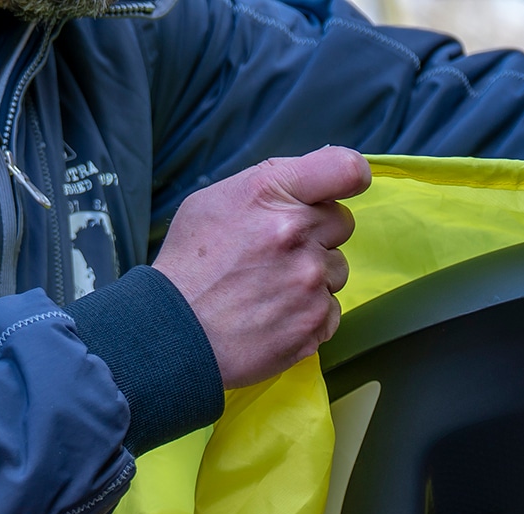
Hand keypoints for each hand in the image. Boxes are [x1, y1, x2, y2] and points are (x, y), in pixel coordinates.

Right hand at [155, 146, 371, 388]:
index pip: (344, 169)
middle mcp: (297, 233)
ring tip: (271, 289)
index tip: (345, 188)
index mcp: (271, 193)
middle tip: (280, 252)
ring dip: (314, 277)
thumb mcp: (215, 201)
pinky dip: (309, 315)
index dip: (350, 177)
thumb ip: (269, 186)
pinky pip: (331, 310)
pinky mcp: (314, 323)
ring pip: (337, 270)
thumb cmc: (189, 265)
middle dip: (318, 233)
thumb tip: (314, 182)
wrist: (173, 335)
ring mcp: (309, 281)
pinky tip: (274, 316)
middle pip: (342, 222)